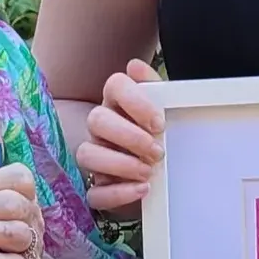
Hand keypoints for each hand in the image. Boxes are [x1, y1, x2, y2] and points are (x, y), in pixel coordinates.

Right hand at [76, 59, 164, 217]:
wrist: (171, 180)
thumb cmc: (165, 140)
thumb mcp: (170, 114)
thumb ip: (158, 89)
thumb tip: (135, 65)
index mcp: (119, 104)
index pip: (114, 85)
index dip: (135, 101)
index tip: (159, 122)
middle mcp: (102, 128)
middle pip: (96, 119)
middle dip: (128, 136)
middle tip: (157, 151)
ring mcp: (97, 158)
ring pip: (86, 154)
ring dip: (120, 164)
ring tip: (149, 172)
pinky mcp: (99, 189)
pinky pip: (95, 193)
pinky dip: (118, 193)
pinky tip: (142, 190)